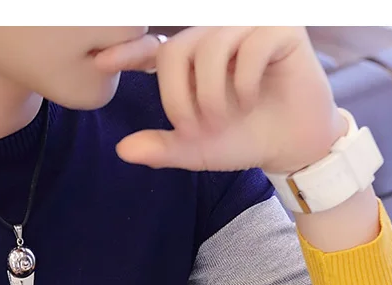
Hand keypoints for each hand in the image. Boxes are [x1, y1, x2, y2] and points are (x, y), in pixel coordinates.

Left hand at [94, 27, 345, 173]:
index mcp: (193, 58)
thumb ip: (160, 148)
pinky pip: (248, 49)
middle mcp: (216, 35)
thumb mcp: (196, 150)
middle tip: (198, 128)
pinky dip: (244, 84)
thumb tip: (121, 150)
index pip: (154, 49)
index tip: (101, 62)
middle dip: (180, 98)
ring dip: (212, 95)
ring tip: (227, 117)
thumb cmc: (243, 139)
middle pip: (177, 51)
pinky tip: (251, 100)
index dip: (127, 52)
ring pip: (210, 48)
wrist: (290, 146)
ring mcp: (247, 27)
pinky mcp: (279, 29)